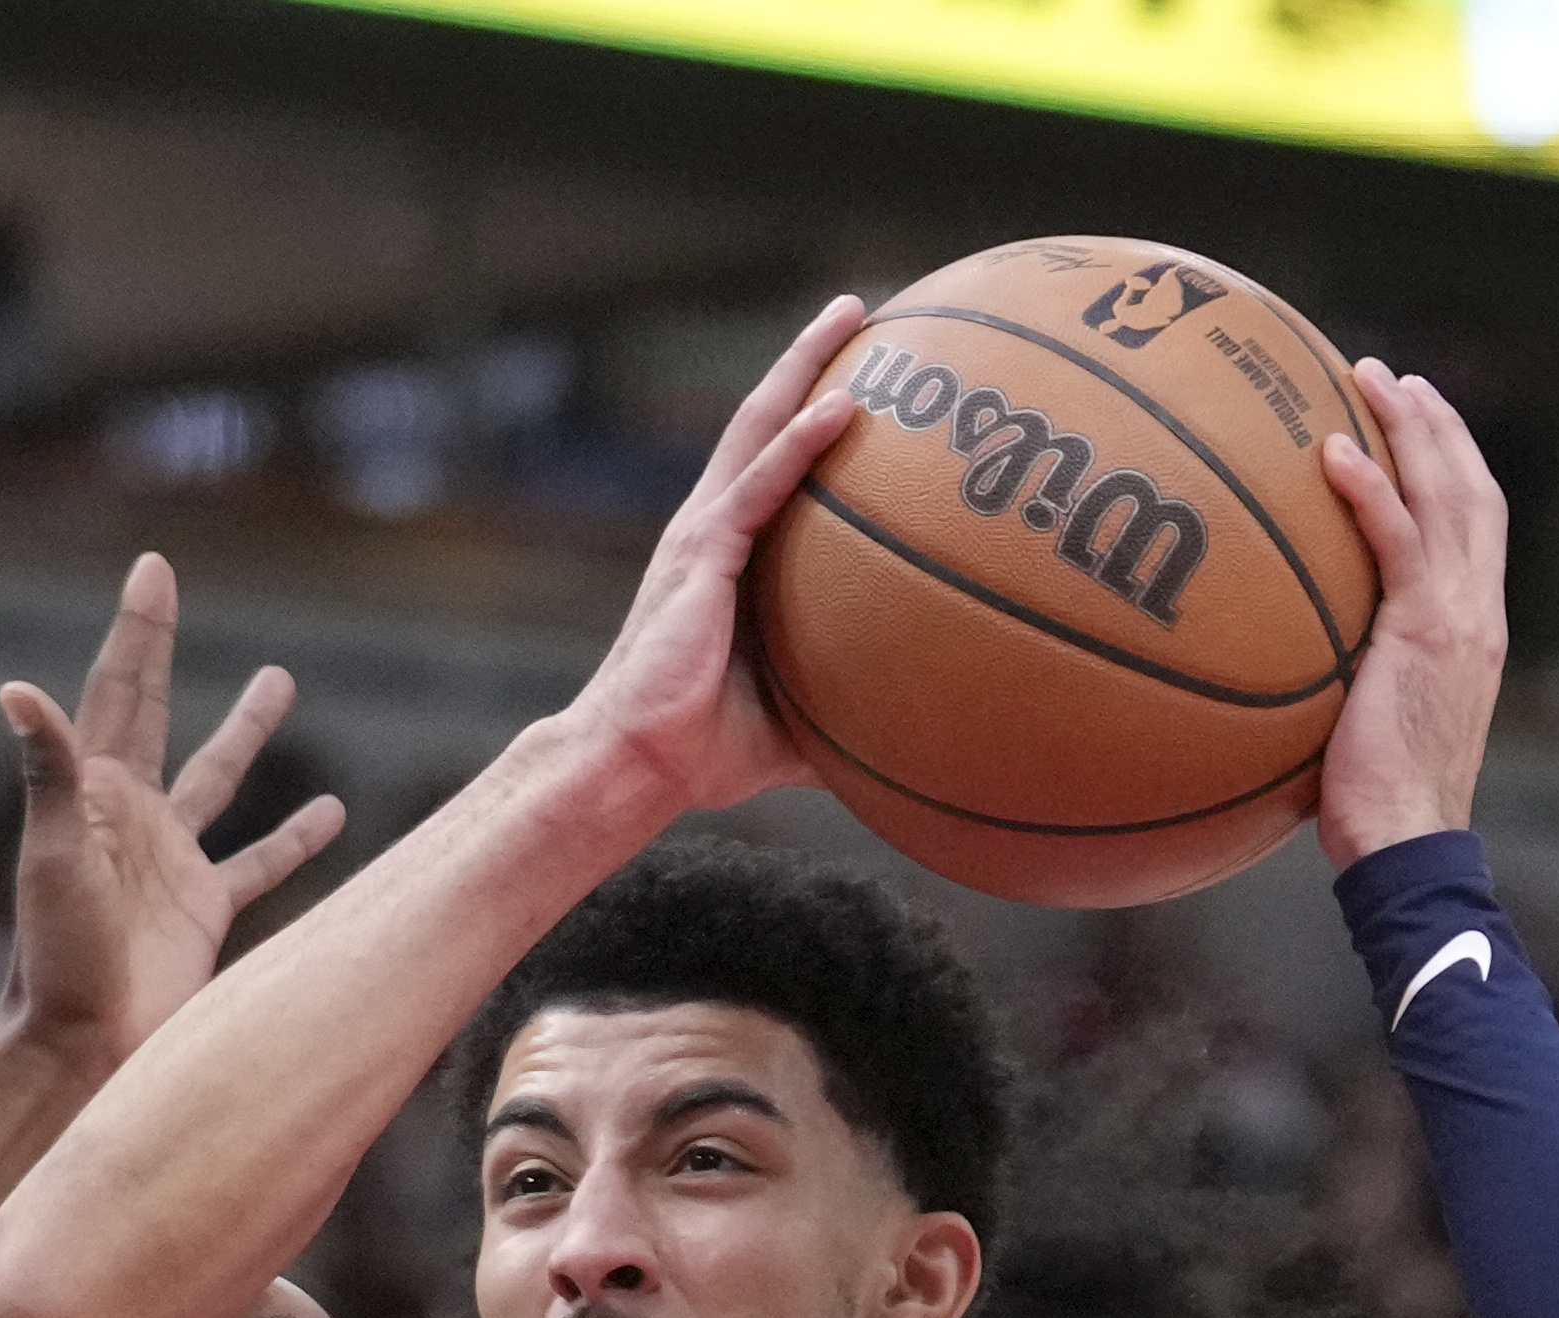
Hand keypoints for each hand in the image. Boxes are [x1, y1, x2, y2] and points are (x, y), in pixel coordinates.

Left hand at [0, 555, 346, 1070]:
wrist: (83, 1048)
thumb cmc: (57, 958)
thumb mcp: (53, 857)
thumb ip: (48, 773)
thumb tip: (16, 689)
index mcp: (96, 793)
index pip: (120, 691)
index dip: (139, 629)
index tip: (153, 570)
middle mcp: (133, 818)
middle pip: (154, 711)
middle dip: (162, 649)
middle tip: (167, 586)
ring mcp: (171, 863)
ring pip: (218, 778)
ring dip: (244, 730)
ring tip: (279, 680)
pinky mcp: (204, 911)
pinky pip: (260, 864)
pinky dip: (295, 839)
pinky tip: (329, 812)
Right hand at [548, 293, 866, 818]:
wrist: (636, 765)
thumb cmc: (704, 748)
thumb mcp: (798, 717)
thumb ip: (849, 699)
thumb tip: (922, 726)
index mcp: (725, 554)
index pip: (771, 462)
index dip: (808, 410)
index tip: (861, 368)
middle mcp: (710, 526)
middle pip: (763, 419)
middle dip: (808, 358)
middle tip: (858, 310)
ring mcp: (701, 535)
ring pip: (758, 428)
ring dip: (805, 368)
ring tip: (853, 317)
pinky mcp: (699, 556)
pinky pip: (757, 487)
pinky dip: (800, 443)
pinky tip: (844, 408)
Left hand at [1313, 362, 1510, 867]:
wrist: (1407, 842)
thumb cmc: (1377, 806)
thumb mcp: (1369, 724)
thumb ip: (1351, 677)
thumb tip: (1287, 662)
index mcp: (1475, 626)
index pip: (1476, 525)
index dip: (1453, 465)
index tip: (1418, 419)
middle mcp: (1478, 609)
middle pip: (1471, 489)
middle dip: (1437, 424)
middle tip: (1393, 377)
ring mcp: (1458, 616)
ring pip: (1445, 495)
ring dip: (1409, 428)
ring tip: (1368, 378)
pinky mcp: (1424, 631)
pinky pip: (1398, 543)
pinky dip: (1371, 491)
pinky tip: (1334, 453)